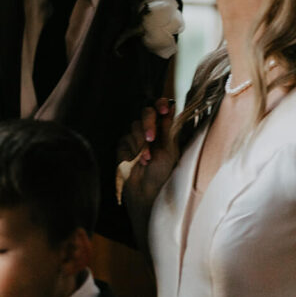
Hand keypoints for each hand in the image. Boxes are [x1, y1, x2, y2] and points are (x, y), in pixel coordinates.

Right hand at [116, 98, 176, 212]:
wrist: (148, 192)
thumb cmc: (164, 172)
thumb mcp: (170, 149)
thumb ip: (168, 127)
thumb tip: (171, 105)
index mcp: (165, 127)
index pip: (162, 107)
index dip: (160, 104)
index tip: (164, 109)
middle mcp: (151, 129)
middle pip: (146, 112)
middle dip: (148, 123)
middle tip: (151, 138)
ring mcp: (136, 136)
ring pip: (135, 126)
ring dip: (142, 143)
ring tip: (148, 160)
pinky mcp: (124, 145)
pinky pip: (125, 139)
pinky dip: (133, 151)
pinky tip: (139, 162)